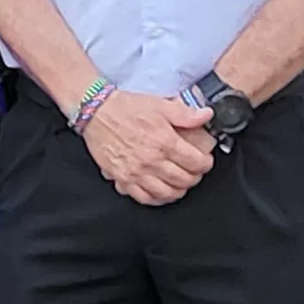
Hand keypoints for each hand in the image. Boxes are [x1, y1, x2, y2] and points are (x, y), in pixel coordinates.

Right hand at [84, 92, 212, 205]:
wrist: (96, 112)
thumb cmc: (126, 107)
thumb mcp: (160, 105)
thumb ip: (185, 114)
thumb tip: (206, 116)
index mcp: (165, 142)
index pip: (195, 162)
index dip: (205, 164)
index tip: (205, 161)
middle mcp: (152, 160)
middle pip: (183, 180)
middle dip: (194, 178)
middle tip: (195, 172)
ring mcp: (137, 172)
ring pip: (166, 192)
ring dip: (178, 191)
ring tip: (181, 184)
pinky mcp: (123, 178)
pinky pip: (144, 197)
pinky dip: (156, 199)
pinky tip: (161, 193)